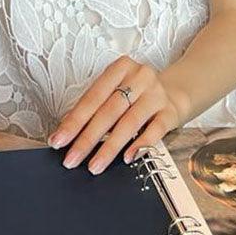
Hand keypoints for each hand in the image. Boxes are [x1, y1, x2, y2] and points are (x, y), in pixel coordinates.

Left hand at [46, 56, 186, 174]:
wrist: (177, 91)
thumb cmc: (137, 93)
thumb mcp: (116, 90)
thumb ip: (95, 105)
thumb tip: (67, 129)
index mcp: (120, 68)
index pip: (92, 97)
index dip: (74, 121)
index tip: (58, 140)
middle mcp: (139, 77)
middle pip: (108, 111)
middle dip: (87, 138)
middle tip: (71, 158)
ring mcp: (156, 94)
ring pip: (129, 123)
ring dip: (109, 147)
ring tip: (94, 165)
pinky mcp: (170, 111)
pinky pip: (155, 131)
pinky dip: (140, 145)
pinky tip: (127, 158)